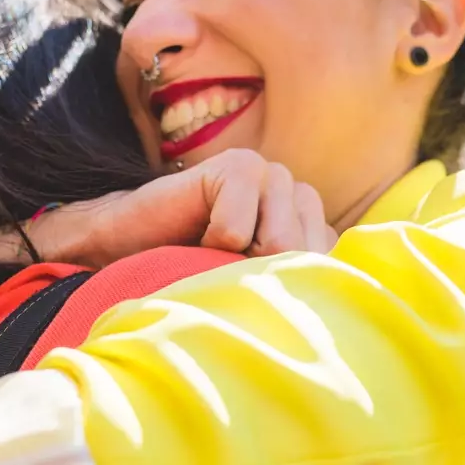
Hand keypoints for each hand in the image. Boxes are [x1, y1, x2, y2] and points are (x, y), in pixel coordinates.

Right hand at [37, 149, 336, 266]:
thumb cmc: (194, 275)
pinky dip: (212, 244)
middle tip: (226, 268)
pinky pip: (237, 229)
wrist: (128, 249)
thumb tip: (336, 297)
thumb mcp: (254, 290)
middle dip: (261, 276)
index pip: (332, 267)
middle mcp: (300, 196)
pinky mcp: (238, 166)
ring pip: (279, 243)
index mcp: (314, 227)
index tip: (256, 289)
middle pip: (306, 257)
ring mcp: (272, 174)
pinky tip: (196, 235)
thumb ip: (300, 285)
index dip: (289, 290)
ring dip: (235, 262)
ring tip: (213, 252)